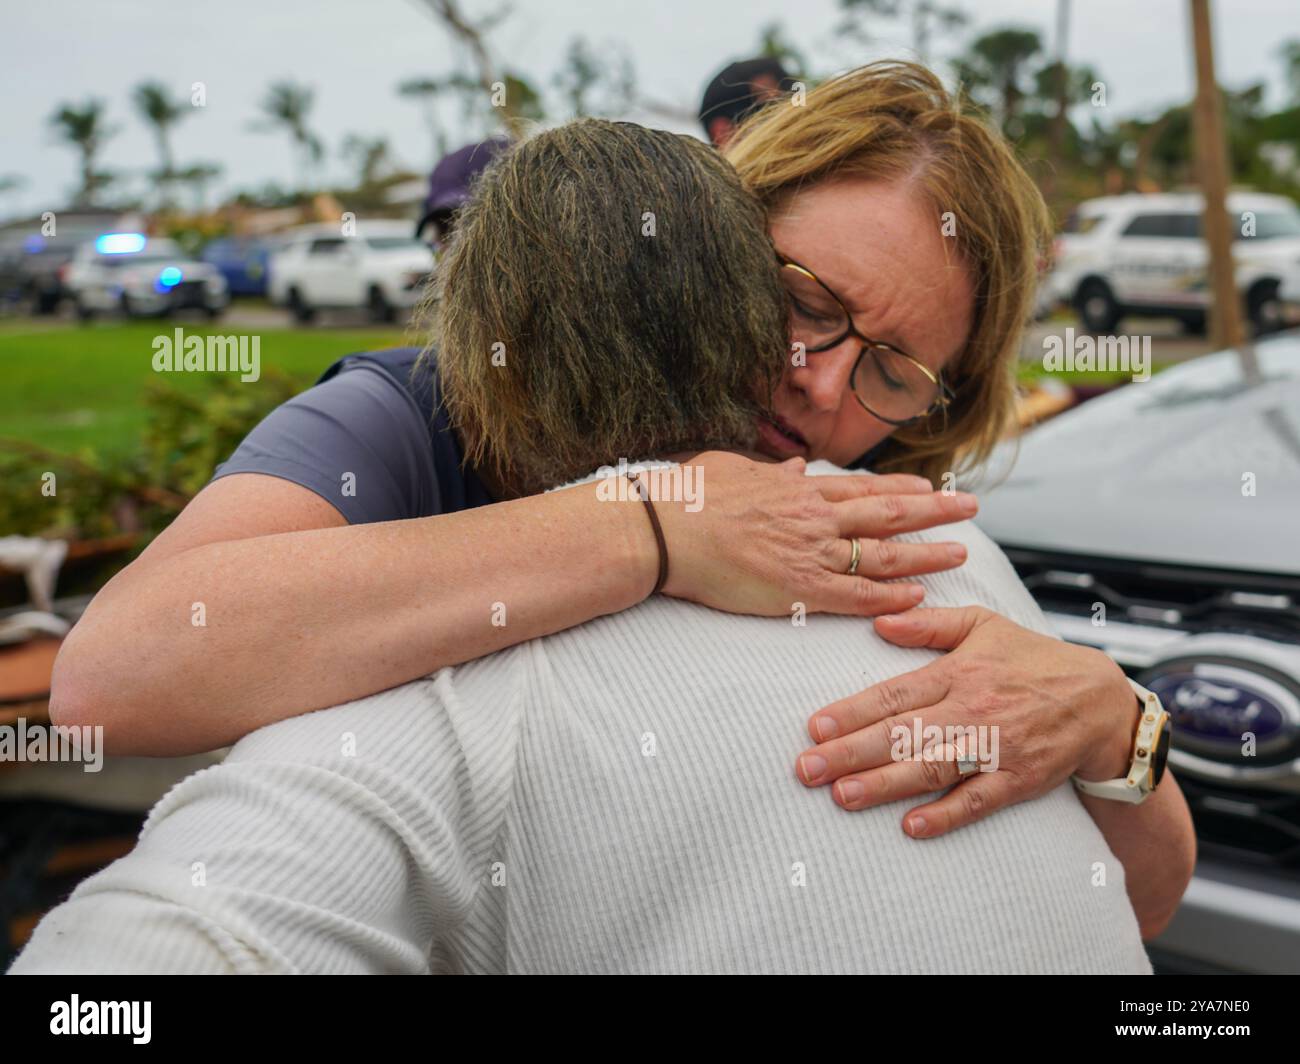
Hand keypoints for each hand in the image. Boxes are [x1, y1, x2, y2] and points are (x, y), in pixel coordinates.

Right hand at [653, 451, 978, 617]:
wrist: (664, 529)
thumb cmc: (688, 496)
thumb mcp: (733, 468)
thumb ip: (770, 470)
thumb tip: (793, 466)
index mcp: (796, 489)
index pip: (862, 489)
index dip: (901, 490)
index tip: (930, 489)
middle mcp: (813, 516)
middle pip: (887, 513)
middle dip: (934, 512)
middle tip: (971, 507)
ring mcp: (809, 552)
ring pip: (881, 553)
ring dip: (924, 554)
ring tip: (961, 555)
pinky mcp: (798, 589)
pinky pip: (855, 595)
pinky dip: (889, 597)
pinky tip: (918, 597)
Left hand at [793, 605, 1138, 836]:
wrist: (1100, 700)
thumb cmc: (1031, 659)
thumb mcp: (983, 625)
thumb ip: (928, 624)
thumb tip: (879, 621)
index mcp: (958, 673)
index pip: (895, 695)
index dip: (852, 711)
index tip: (814, 726)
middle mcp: (973, 711)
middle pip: (903, 735)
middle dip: (850, 753)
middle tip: (807, 769)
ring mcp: (997, 748)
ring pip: (932, 769)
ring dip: (886, 785)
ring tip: (842, 795)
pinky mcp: (1019, 780)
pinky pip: (978, 801)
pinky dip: (946, 815)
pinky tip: (911, 826)